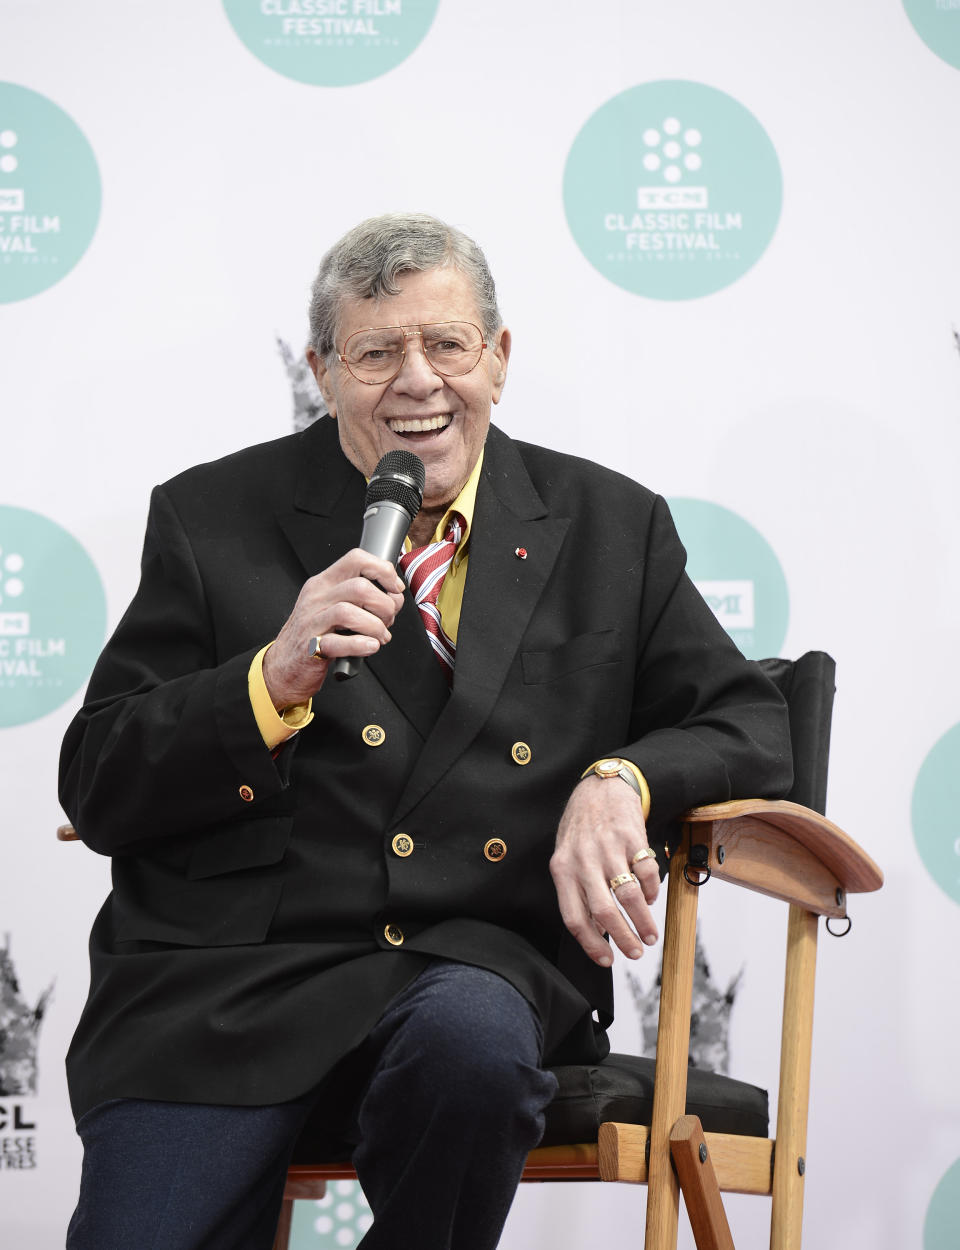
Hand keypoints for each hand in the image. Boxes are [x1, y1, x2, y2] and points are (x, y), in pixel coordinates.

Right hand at [262, 549, 405, 707]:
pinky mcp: (311, 647)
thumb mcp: (334, 606)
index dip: (383, 571)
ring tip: (379, 637)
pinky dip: (361, 645)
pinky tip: (370, 647)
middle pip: (359, 587)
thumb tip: (395, 597)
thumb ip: (361, 598)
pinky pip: (339, 642)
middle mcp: (316, 598)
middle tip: (386, 622)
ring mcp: (312, 622)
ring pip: (349, 612)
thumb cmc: (316, 634)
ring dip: (375, 627)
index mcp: (324, 583)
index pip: (356, 559)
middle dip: (384, 606)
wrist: (285, 665)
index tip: (394, 589)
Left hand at [550, 775, 659, 966]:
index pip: (573, 917)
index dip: (591, 944)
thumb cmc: (582, 828)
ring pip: (628, 896)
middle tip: (636, 953)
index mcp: (562, 870)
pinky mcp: (632, 837)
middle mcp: (583, 861)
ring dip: (643, 921)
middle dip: (623, 938)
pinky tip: (650, 898)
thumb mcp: (567, 857)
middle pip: (604, 911)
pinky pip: (646, 872)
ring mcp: (608, 848)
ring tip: (650, 935)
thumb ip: (577, 892)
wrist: (600, 787)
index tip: (607, 960)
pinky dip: (651, 891)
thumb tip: (595, 931)